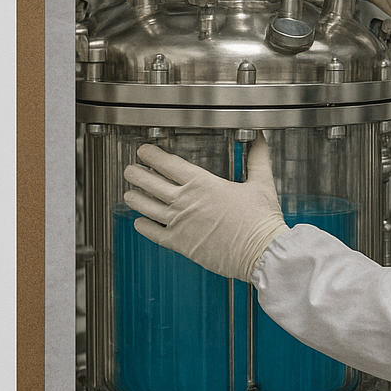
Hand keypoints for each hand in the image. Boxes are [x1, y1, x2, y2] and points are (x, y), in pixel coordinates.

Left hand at [122, 133, 288, 281]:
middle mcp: (186, 201)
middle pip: (151, 183)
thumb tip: (259, 139)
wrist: (261, 251)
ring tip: (128, 193)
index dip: (151, 155)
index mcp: (202, 183)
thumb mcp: (261, 182)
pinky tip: (139, 223)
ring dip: (135, 198)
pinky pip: (154, 233)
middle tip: (130, 170)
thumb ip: (257, 158)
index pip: (168, 164)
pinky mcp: (181, 243)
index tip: (144, 152)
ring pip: (147, 206)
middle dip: (137, 174)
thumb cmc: (261, 221)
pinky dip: (144, 226)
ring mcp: (180, 222)